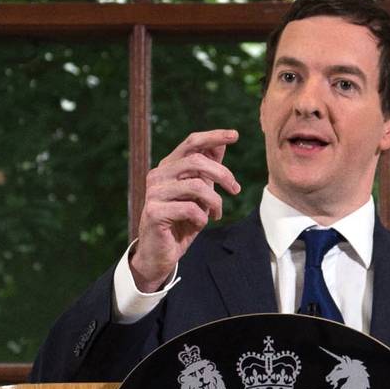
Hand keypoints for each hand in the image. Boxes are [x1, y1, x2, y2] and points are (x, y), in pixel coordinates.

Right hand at [130, 129, 240, 290]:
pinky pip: (190, 208)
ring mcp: (154, 193)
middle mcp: (158, 175)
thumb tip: (221, 142)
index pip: (191, 143)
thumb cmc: (181, 222)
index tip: (235, 135)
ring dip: (215, 201)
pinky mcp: (154, 212)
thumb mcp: (198, 194)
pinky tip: (200, 223)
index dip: (213, 136)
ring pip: (196, 186)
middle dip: (222, 174)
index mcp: (168, 167)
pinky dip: (202, 217)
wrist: (159, 254)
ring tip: (217, 214)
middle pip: (196, 161)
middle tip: (235, 189)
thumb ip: (206, 170)